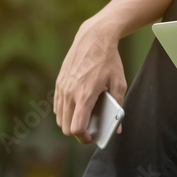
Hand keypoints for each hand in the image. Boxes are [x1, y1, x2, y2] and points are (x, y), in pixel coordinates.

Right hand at [54, 17, 127, 143]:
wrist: (94, 37)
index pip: (77, 128)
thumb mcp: (119, 83)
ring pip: (60, 118)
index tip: (94, 137)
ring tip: (85, 118)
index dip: (85, 138)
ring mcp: (62, 87)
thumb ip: (118, 108)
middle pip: (66, 127)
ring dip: (71, 122)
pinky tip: (78, 106)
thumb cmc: (109, 60)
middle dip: (78, 133)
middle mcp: (69, 93)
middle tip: (91, 130)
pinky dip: (65, 111)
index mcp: (85, 95)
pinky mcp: (59, 82)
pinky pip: (57, 106)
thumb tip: (118, 129)